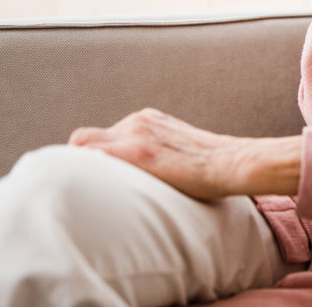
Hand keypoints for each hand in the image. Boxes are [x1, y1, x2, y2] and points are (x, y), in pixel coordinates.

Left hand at [69, 108, 300, 198]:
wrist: (232, 163)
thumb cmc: (209, 168)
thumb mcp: (177, 148)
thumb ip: (155, 151)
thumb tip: (143, 176)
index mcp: (146, 120)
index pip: (101, 136)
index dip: (90, 157)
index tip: (93, 177)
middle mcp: (136, 121)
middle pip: (83, 139)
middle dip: (79, 162)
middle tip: (86, 188)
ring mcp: (134, 133)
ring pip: (82, 146)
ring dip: (82, 168)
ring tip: (91, 191)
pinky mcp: (136, 151)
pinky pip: (91, 156)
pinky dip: (87, 172)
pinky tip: (96, 191)